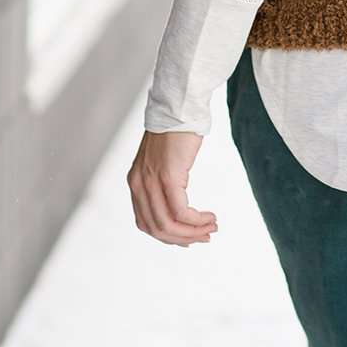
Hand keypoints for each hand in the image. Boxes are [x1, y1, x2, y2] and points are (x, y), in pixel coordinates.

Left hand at [127, 130, 217, 245]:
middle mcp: (138, 185)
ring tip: (211, 228)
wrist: (179, 108)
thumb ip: (163, 181)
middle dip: (183, 239)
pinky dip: (196, 220)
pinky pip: (180, 212)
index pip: (146, 223)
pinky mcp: (168, 176)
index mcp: (136, 183)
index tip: (190, 238)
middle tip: (206, 236)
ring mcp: (151, 181)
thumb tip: (178, 203)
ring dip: (192, 232)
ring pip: (168, 224)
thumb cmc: (176, 131)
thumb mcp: (164, 161)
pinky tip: (209, 217)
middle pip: (157, 228)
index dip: (169, 236)